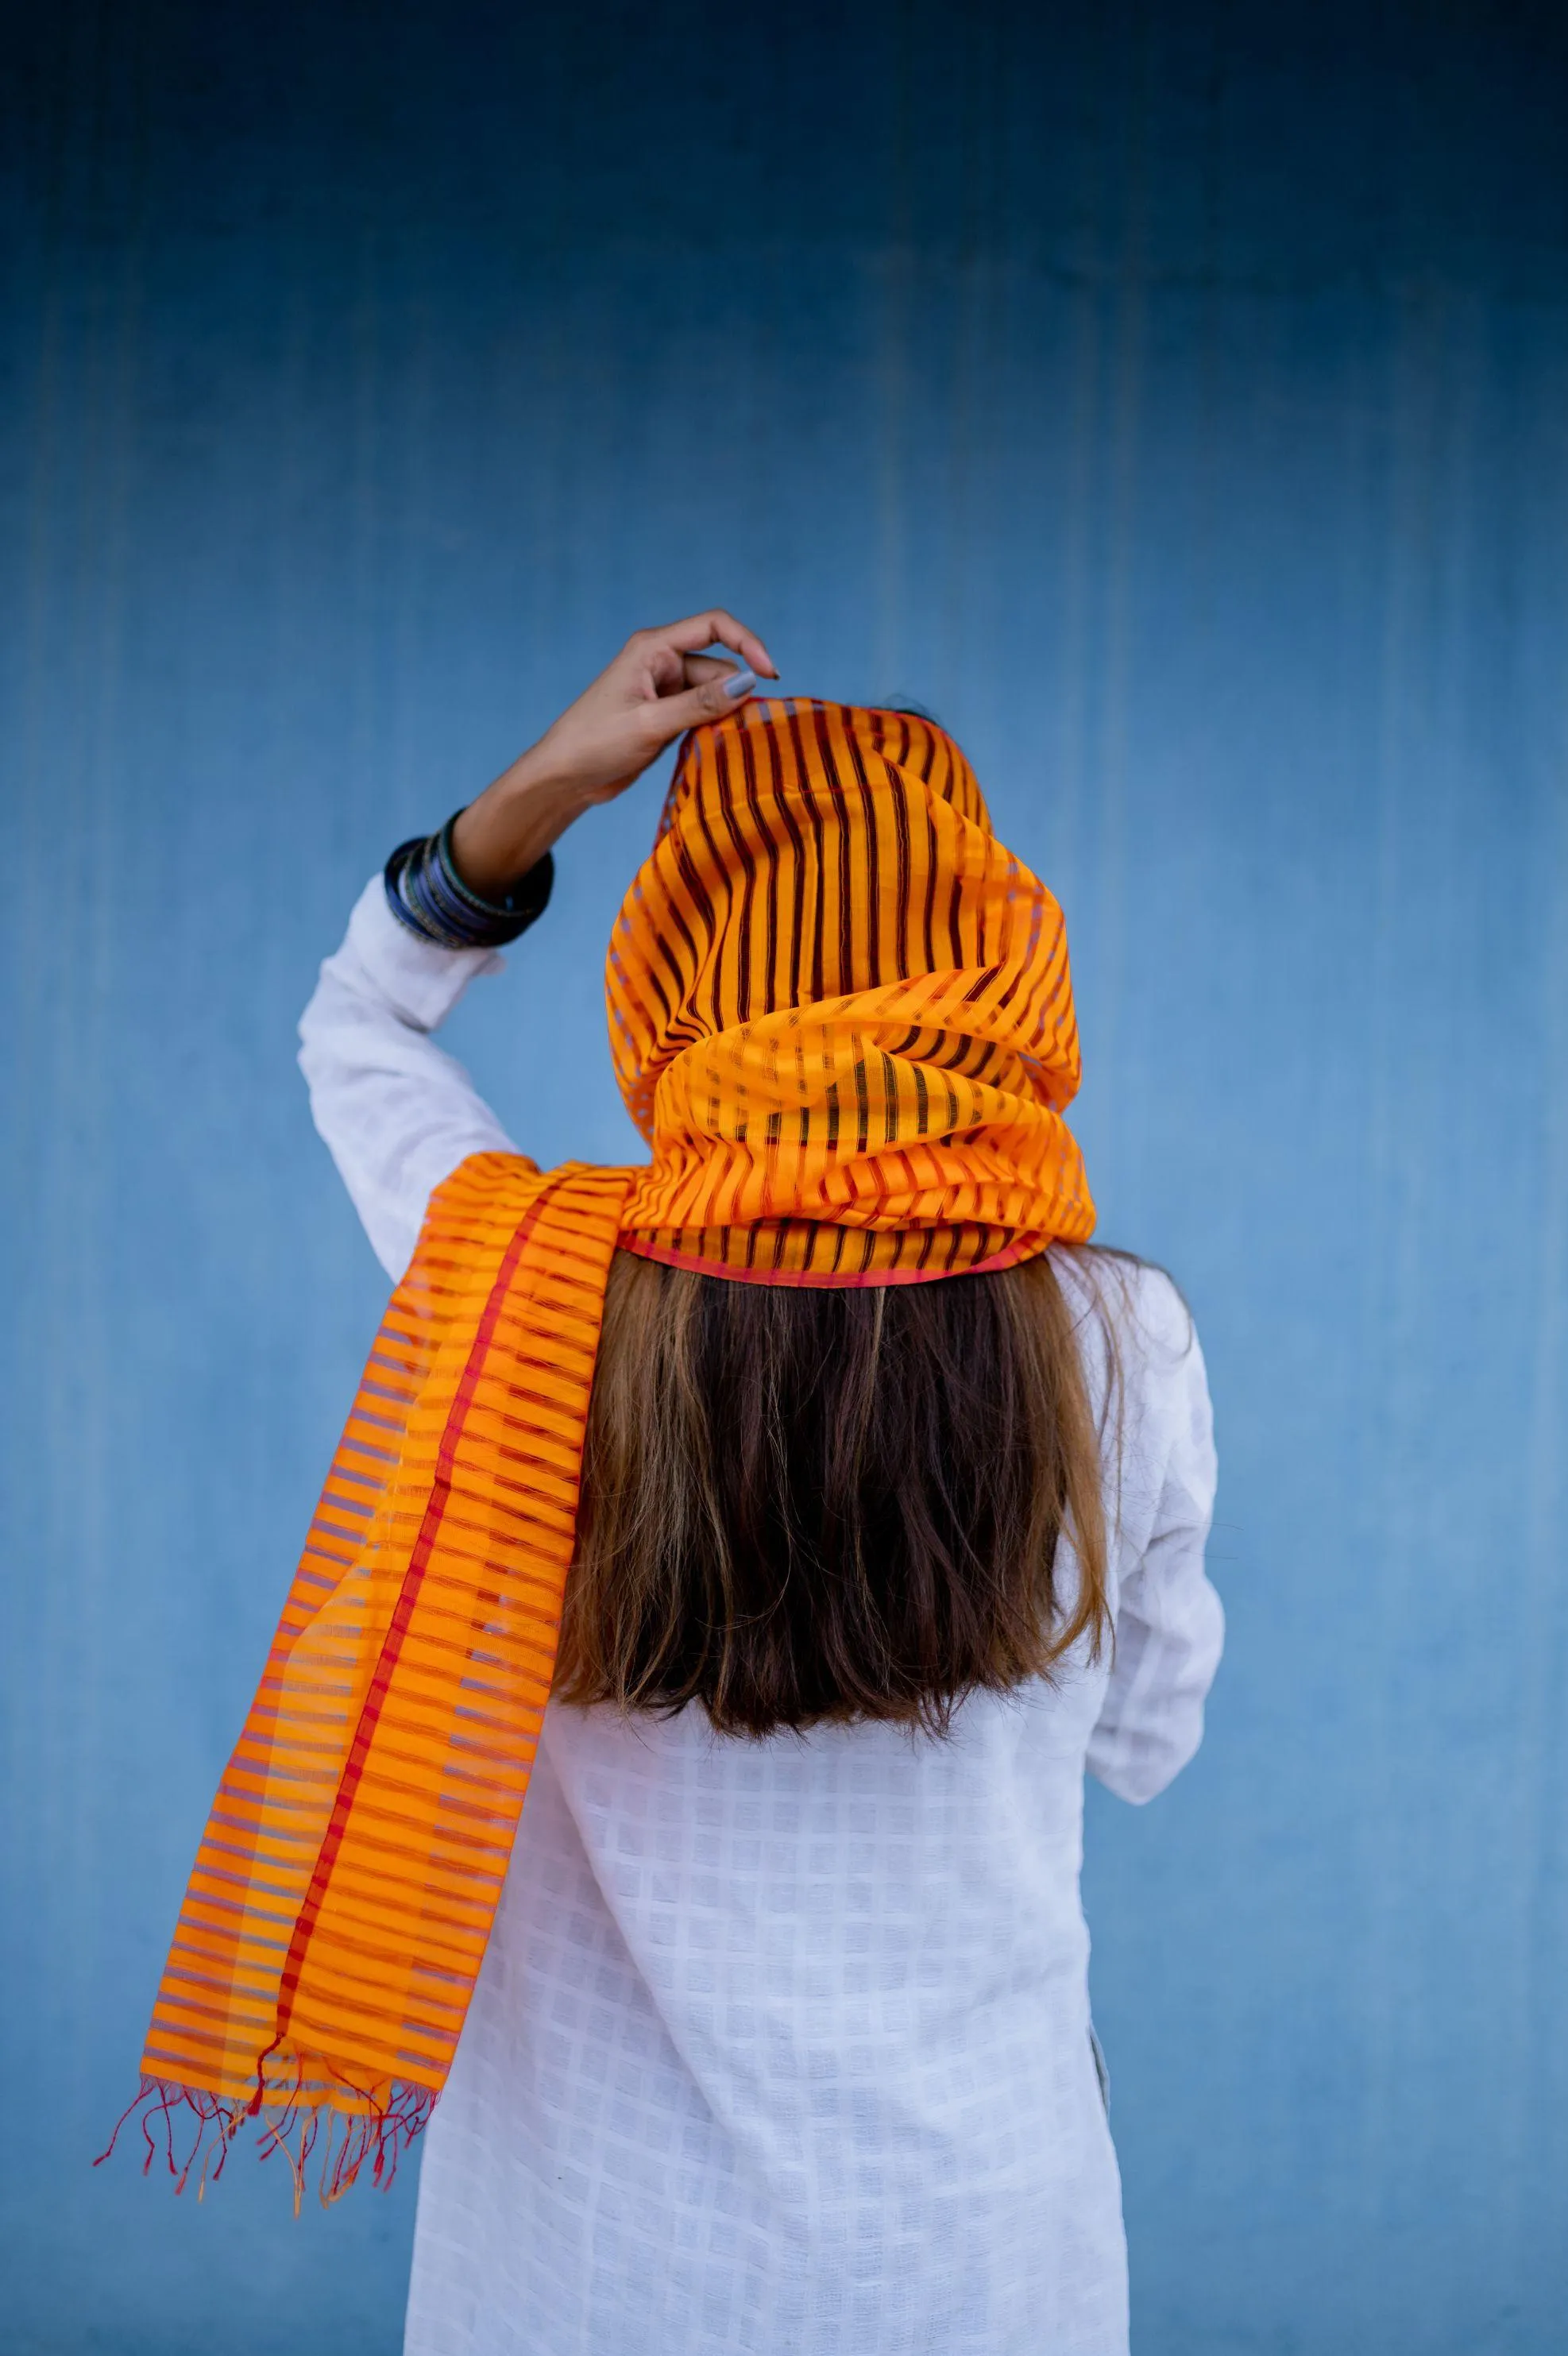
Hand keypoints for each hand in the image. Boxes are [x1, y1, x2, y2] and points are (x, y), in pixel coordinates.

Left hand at [449, 612, 776, 898]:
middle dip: (737, 694)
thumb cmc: (594, 743)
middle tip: (748, 731)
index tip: (769, 675)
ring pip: (716, 696)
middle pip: (720, 668)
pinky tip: (720, 749)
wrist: (564, 778)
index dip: (747, 643)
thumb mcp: (650, 724)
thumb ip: (700, 704)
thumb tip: (749, 685)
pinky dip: (716, 729)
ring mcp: (666, 692)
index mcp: (653, 649)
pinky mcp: (667, 717)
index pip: (713, 627)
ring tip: (730, 745)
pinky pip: (705, 716)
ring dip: (727, 717)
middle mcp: (663, 663)